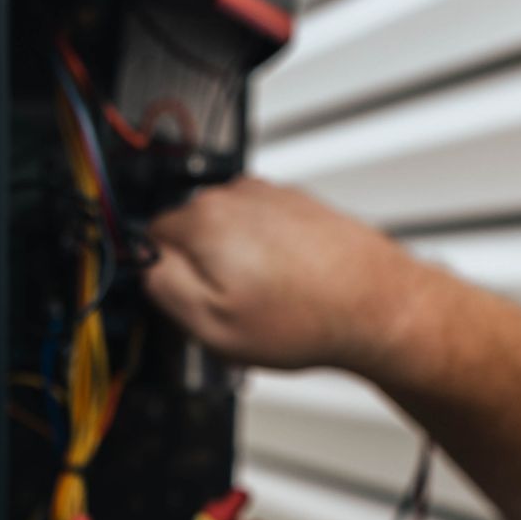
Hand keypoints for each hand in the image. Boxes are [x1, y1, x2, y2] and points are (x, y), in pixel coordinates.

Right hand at [145, 177, 420, 376]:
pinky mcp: (297, 206)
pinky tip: (286, 289)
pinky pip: (261, 233)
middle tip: (229, 312)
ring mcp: (269, 196)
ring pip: (226, 234)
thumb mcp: (210, 324)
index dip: (163, 279)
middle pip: (189, 234)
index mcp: (203, 220)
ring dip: (235, 265)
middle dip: (201, 271)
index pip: (149, 239)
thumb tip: (142, 262)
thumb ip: (161, 285)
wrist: (378, 307)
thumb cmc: (306, 319)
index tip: (186, 304)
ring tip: (265, 303)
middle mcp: (234, 196)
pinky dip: (265, 258)